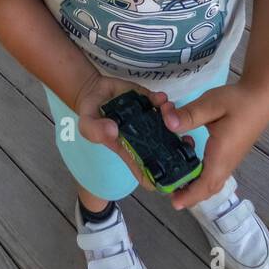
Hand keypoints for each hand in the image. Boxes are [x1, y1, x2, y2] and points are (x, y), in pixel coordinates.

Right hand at [72, 73, 174, 191]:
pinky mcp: (149, 102)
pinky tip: (159, 97)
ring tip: (165, 108)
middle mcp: (142, 138)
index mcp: (129, 150)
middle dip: (178, 146)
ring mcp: (147, 120)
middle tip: (182, 136)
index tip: (173, 168)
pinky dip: (164, 101)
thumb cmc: (91, 114)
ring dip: (173, 117)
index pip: (148, 173)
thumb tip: (113, 131)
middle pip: (167, 150)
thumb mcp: (86, 124)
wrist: (94, 90)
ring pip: (169, 125)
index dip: (163, 178)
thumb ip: (95, 131)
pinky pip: (162, 105)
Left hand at [165, 82, 267, 210]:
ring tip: (175, 173)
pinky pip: (215, 172)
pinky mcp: (231, 153)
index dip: (190, 196)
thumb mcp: (211, 104)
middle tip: (169, 189)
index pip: (206, 184)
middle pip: (208, 188)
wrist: (262, 96)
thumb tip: (167, 122)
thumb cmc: (238, 102)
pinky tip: (189, 152)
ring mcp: (230, 159)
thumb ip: (190, 114)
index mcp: (221, 155)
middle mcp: (227, 162)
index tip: (174, 203)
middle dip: (189, 193)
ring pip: (212, 181)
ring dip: (195, 183)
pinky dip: (200, 172)